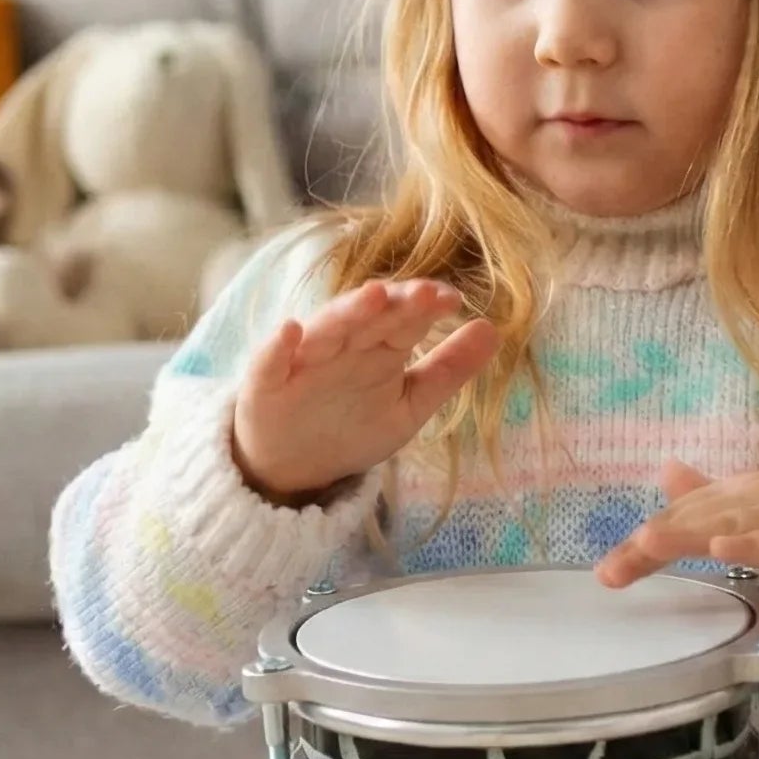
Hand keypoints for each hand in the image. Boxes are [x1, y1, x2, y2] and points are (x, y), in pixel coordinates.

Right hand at [232, 278, 498, 505]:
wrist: (293, 466)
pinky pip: (269, 362)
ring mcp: (303, 361)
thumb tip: (493, 329)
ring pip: (325, 330)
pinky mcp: (265, 385)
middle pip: (369, 318)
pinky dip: (277, 346)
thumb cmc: (352, 425)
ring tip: (372, 296)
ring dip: (346, 312)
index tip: (452, 300)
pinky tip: (290, 331)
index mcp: (377, 346)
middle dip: (395, 304)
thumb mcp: (409, 404)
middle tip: (425, 293)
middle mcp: (342, 345)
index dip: (425, 307)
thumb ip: (448, 370)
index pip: (403, 318)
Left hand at [595, 458, 758, 598]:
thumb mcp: (750, 506)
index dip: (642, 543)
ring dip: (687, 534)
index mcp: (732, 496)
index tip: (609, 572)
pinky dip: (749, 543)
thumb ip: (706, 496)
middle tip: (613, 569)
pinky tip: (722, 549)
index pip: (679, 516)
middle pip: (694, 520)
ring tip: (649, 543)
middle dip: (652, 543)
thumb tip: (665, 470)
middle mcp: (750, 500)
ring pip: (728, 525)